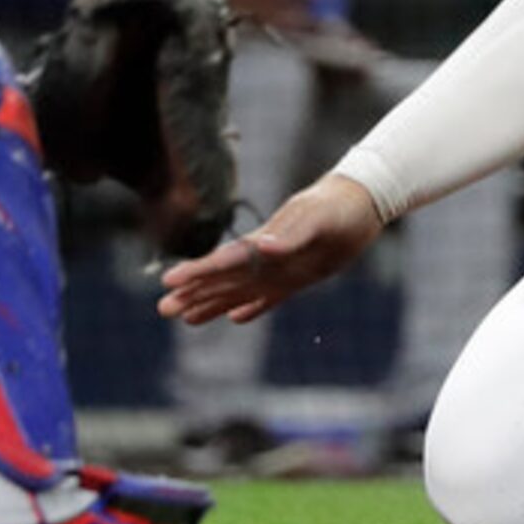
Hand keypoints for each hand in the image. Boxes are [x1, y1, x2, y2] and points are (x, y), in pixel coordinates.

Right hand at [157, 174, 384, 325]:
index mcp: (263, 243)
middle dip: (192, 295)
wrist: (361, 203)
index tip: (169, 283)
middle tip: (162, 310)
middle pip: (221, 280)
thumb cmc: (337, 207)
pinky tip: (234, 318)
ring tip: (186, 319)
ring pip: (237, 292)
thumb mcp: (316, 219)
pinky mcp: (297, 278)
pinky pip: (268, 298)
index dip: (196, 273)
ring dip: (212, 304)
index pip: (223, 261)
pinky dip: (250, 309)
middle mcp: (264, 258)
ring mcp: (279, 269)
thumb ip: (291, 233)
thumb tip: (262, 246)